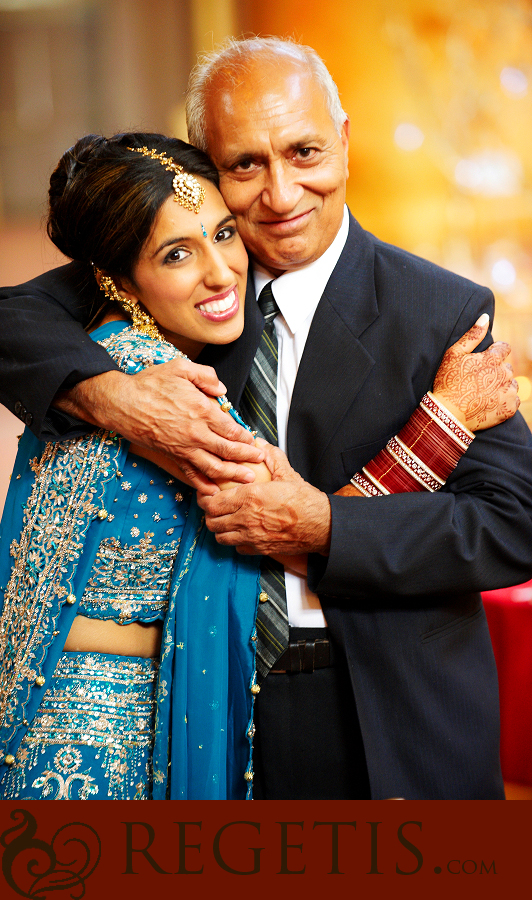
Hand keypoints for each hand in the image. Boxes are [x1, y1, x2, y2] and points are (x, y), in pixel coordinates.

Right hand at [55, 358, 264, 492]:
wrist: (122, 403)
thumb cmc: (150, 384)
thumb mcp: (180, 368)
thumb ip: (205, 376)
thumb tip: (221, 390)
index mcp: (201, 410)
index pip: (232, 429)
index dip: (245, 437)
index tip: (254, 440)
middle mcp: (196, 433)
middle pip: (228, 451)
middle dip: (247, 458)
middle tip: (259, 461)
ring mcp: (184, 447)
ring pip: (214, 467)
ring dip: (232, 474)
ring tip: (246, 479)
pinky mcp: (172, 455)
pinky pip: (191, 473)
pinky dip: (203, 484)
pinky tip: (213, 490)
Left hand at [197, 441, 331, 555]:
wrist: (321, 526)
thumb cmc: (306, 502)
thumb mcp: (287, 474)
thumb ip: (271, 457)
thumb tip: (259, 444)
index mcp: (250, 497)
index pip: (212, 502)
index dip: (206, 499)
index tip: (209, 494)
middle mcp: (246, 518)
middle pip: (212, 521)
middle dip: (210, 515)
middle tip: (216, 508)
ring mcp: (252, 536)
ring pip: (220, 537)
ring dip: (221, 529)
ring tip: (226, 521)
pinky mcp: (260, 549)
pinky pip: (237, 548)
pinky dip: (235, 541)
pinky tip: (242, 532)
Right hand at [432, 313, 518, 430]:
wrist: (448, 414)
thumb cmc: (448, 382)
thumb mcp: (454, 354)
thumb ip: (472, 335)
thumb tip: (485, 317)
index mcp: (493, 358)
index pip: (504, 348)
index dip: (493, 354)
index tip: (482, 362)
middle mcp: (505, 373)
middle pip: (507, 367)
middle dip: (496, 371)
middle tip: (478, 381)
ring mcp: (508, 392)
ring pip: (511, 383)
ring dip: (502, 386)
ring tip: (483, 393)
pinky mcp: (509, 408)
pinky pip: (513, 400)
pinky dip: (504, 401)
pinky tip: (489, 403)